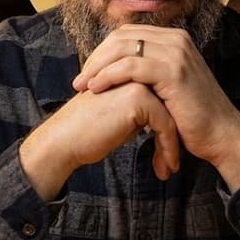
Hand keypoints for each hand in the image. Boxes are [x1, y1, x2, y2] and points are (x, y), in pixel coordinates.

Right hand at [19, 81, 181, 201]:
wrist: (63, 140)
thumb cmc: (88, 132)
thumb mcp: (120, 115)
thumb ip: (141, 109)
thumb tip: (164, 119)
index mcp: (130, 71)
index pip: (164, 97)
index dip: (170, 124)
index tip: (170, 150)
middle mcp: (136, 72)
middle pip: (171, 104)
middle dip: (176, 135)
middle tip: (174, 163)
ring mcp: (138, 82)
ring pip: (172, 115)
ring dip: (173, 145)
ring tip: (171, 167)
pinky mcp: (138, 99)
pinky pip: (166, 125)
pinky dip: (169, 148)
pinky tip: (167, 168)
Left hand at [71, 24, 239, 186]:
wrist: (221, 135)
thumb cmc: (192, 117)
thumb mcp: (167, 87)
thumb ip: (147, 73)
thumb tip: (116, 70)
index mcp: (174, 39)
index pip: (127, 34)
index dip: (103, 52)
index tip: (87, 73)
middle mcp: (176, 39)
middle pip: (121, 36)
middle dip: (95, 57)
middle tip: (78, 80)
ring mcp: (176, 52)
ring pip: (122, 48)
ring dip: (96, 67)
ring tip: (81, 86)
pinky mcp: (173, 71)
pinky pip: (130, 66)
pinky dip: (108, 76)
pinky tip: (96, 89)